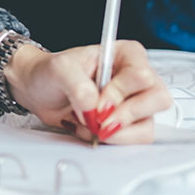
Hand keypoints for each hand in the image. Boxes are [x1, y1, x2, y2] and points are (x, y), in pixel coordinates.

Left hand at [4, 39, 172, 143]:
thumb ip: (77, 84)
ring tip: (89, 122)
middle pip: (157, 99)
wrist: (37, 91)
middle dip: (125, 115)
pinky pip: (135, 139)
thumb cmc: (49, 72)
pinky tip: (90, 129)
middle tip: (98, 118)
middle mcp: (135, 78)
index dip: (120, 92)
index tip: (97, 100)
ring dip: (115, 131)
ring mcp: (134, 102)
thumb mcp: (58, 69)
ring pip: (147, 124)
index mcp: (125, 54)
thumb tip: (94, 106)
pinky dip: (111, 139)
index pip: (142, 74)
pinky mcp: (128, 124)